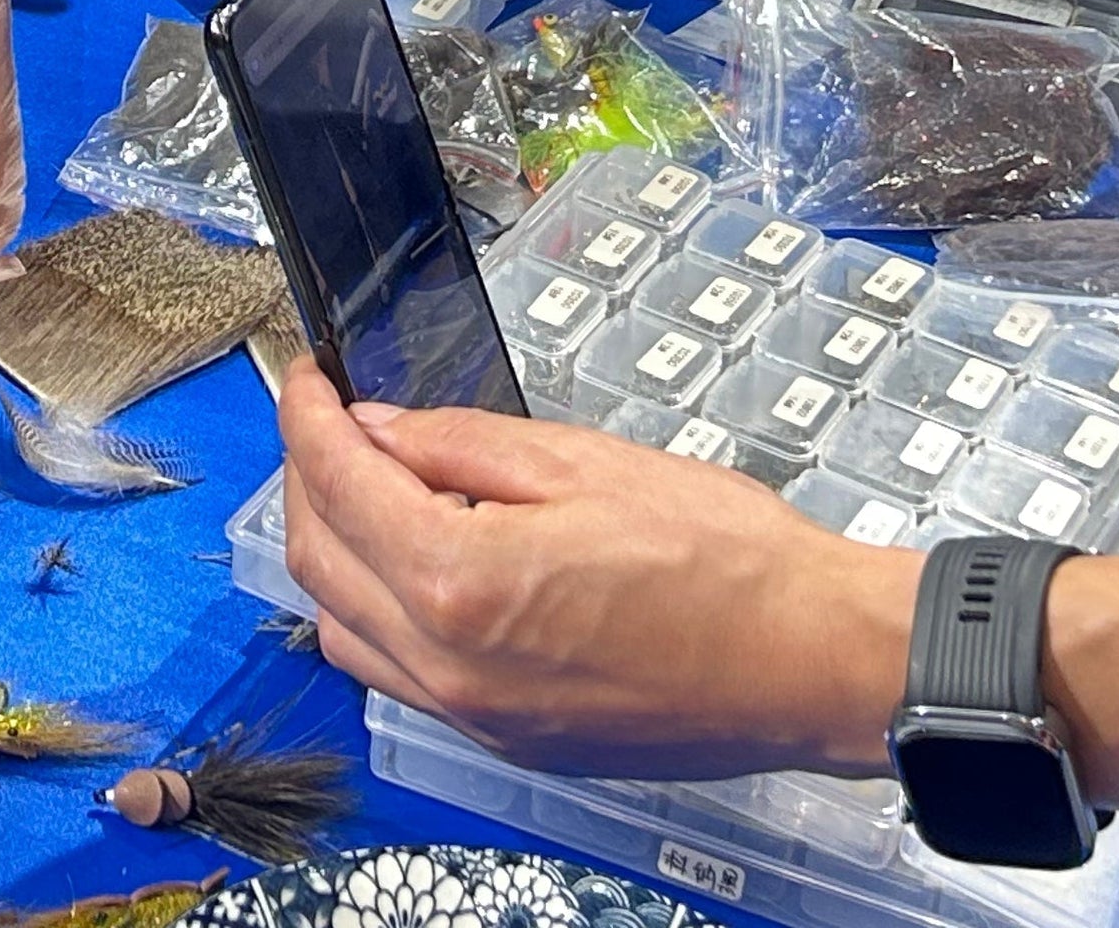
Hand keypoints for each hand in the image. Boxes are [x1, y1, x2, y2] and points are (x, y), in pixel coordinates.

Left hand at [272, 364, 905, 778]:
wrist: (812, 662)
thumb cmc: (726, 561)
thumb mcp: (582, 461)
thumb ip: (460, 444)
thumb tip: (376, 427)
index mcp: (461, 581)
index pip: (335, 482)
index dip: (307, 416)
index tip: (310, 378)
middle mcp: (448, 664)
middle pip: (316, 558)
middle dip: (309, 477)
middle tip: (335, 422)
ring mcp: (473, 715)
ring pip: (342, 628)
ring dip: (335, 551)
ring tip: (376, 488)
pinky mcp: (505, 740)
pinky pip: (397, 676)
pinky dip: (380, 614)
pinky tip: (424, 564)